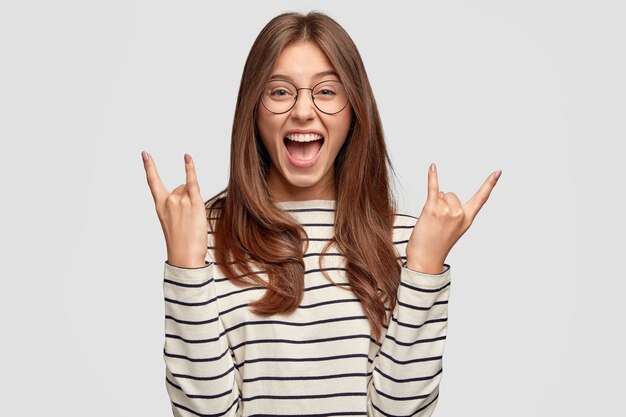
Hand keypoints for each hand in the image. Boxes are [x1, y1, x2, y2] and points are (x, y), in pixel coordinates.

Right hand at [142, 151, 207, 267]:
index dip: (149, 167)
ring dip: (194, 200)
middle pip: (181, 187)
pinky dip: (190, 168)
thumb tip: (188, 189)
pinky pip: (192, 182)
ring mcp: (180, 201)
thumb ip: (179, 203)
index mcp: (160, 206)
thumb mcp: (173, 222)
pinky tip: (187, 157)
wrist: (185, 256)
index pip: (153, 182)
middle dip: (187, 199)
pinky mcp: (194, 202)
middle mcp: (168, 201)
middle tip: (187, 220)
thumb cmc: (181, 242)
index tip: (145, 154)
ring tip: (193, 219)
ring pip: (190, 189)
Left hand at [406, 163, 501, 273]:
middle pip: (451, 195)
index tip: (498, 171)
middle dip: (442, 203)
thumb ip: (454, 211)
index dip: (490, 184)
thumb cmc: (437, 244)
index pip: (481, 198)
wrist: (425, 258)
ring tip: (430, 221)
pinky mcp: (432, 209)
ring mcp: (446, 211)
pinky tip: (433, 166)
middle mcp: (459, 214)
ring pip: (440, 195)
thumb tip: (443, 194)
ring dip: (434, 204)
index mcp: (468, 219)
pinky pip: (433, 188)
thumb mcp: (454, 229)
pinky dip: (432, 177)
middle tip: (437, 222)